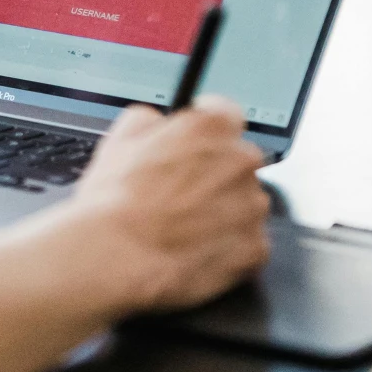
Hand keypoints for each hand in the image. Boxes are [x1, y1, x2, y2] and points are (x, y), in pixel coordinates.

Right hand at [72, 96, 268, 312]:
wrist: (118, 258)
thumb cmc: (116, 203)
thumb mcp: (119, 139)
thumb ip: (150, 121)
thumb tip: (158, 123)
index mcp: (211, 127)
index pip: (227, 113)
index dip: (207, 131)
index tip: (198, 142)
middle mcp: (241, 161)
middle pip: (239, 161)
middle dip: (215, 174)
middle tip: (181, 194)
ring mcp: (253, 206)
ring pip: (245, 203)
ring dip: (224, 211)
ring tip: (184, 227)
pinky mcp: (255, 246)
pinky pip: (248, 242)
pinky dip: (227, 247)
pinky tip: (194, 249)